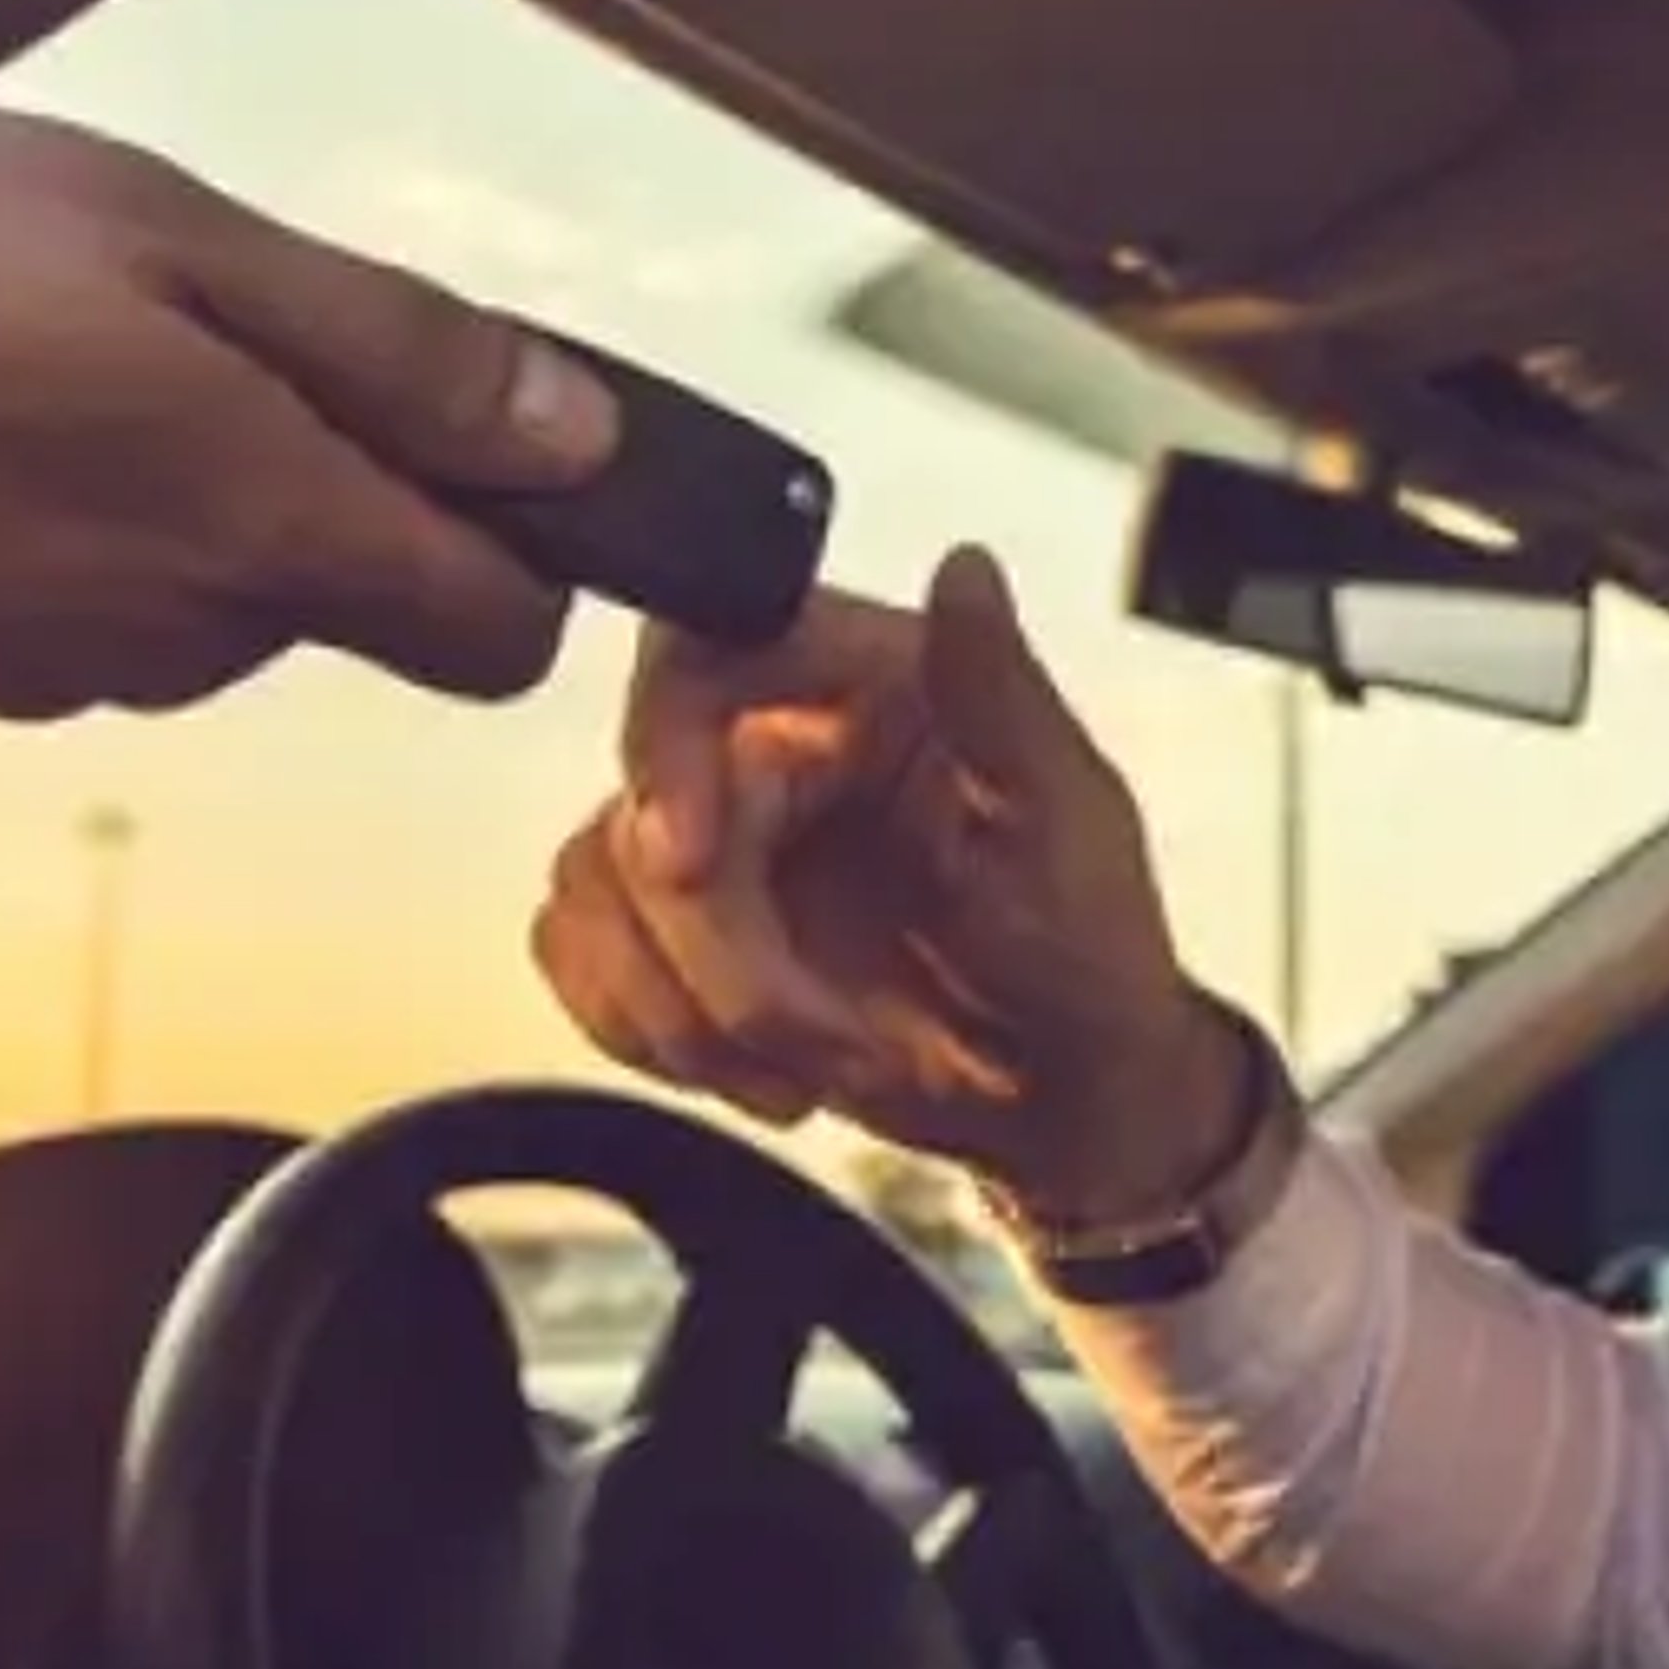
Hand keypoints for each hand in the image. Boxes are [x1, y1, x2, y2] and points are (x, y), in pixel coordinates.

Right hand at [533, 546, 1252, 1220]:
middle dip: (727, 955)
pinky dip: (653, 1032)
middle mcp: (771, 740)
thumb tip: (969, 571)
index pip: (707, 656)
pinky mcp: (672, 927)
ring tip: (823, 1063)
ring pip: (597, 890)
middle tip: (829, 1037)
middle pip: (645, 810)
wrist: (1061, 1096)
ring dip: (696, 1011)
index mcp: (863, 683)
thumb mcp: (1070, 828)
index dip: (670, 753)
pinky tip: (760, 1071)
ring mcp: (715, 838)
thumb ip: (1003, 698)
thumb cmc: (1086, 955)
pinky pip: (581, 954)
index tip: (690, 865)